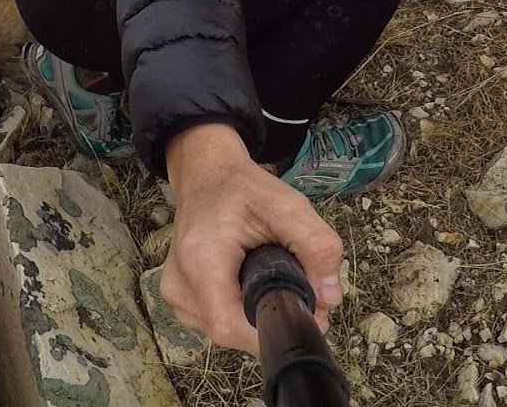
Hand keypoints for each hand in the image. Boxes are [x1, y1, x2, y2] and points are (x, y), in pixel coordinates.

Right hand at [161, 123, 342, 354]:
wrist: (207, 175)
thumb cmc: (244, 188)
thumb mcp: (288, 205)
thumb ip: (316, 246)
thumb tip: (331, 298)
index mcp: (200, 260)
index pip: (228, 325)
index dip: (270, 330)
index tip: (305, 313)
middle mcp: (179, 285)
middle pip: (232, 331)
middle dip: (272, 318)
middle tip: (302, 291)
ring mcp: (176, 295)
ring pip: (227, 329)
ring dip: (257, 315)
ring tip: (274, 278)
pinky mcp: (179, 298)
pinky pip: (217, 320)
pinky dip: (241, 310)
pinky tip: (252, 283)